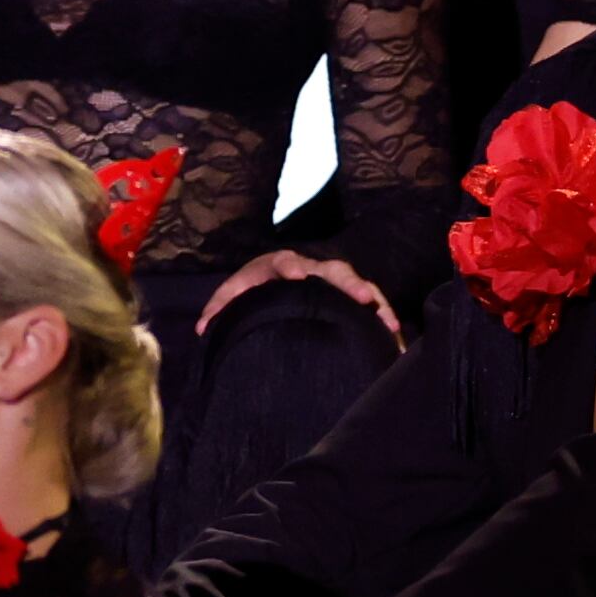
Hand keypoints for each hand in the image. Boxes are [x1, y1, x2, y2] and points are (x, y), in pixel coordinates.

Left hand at [199, 250, 402, 343]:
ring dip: (374, 301)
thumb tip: (202, 327)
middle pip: (333, 271)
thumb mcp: (235, 292)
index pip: (286, 263)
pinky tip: (393, 333)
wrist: (274, 276)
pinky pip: (369, 301)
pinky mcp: (346, 295)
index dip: (292, 267)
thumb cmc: (255, 285)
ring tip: (388, 321)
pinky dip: (381, 314)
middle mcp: (311, 268)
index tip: (297, 273)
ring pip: (357, 285)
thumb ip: (220, 307)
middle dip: (348, 282)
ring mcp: (331, 280)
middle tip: (364, 296)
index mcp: (281, 265)